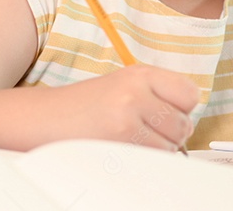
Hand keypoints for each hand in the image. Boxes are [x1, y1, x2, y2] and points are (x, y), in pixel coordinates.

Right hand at [41, 65, 198, 150]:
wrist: (42, 119)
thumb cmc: (84, 106)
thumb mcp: (123, 85)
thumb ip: (157, 95)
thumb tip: (187, 120)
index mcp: (141, 74)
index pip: (190, 94)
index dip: (183, 109)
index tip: (170, 114)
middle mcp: (136, 91)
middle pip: (183, 123)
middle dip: (171, 134)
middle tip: (148, 133)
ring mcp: (127, 116)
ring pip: (170, 145)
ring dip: (157, 149)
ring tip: (132, 140)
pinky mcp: (118, 140)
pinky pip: (150, 158)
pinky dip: (143, 159)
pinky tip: (123, 149)